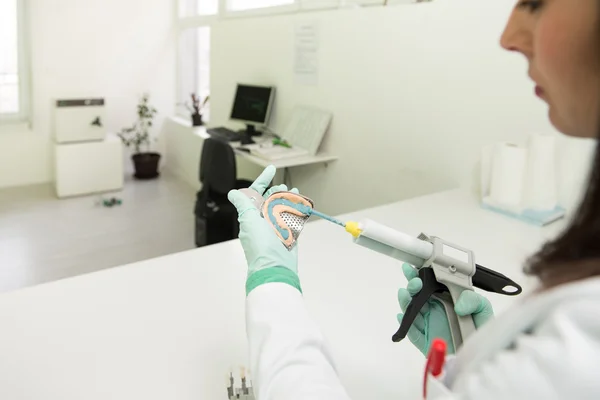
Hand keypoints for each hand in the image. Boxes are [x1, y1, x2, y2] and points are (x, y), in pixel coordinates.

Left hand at [228, 165, 298, 279]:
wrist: (275, 267)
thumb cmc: (260, 244)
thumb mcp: (248, 219)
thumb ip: (243, 204)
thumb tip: (232, 192)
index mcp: (251, 216)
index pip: (255, 193)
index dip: (263, 180)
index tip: (271, 168)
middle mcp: (263, 220)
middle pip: (271, 199)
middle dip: (277, 190)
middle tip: (283, 186)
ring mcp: (277, 227)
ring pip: (283, 207)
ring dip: (289, 197)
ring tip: (294, 191)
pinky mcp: (289, 234)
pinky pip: (294, 218)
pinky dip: (297, 209)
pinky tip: (301, 203)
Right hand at [396, 263, 493, 354]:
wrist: (482, 352)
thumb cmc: (481, 330)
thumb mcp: (483, 310)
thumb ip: (474, 300)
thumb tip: (459, 305)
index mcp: (445, 299)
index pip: (429, 284)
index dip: (420, 275)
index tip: (416, 269)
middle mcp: (434, 310)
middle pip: (417, 295)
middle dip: (412, 285)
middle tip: (415, 281)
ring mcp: (428, 325)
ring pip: (411, 311)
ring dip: (405, 301)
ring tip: (405, 293)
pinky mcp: (426, 341)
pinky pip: (413, 333)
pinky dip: (405, 325)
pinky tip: (403, 316)